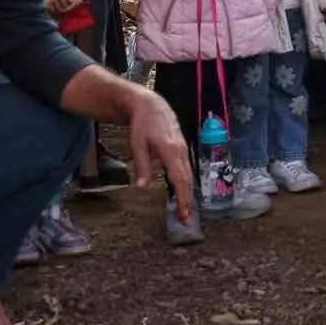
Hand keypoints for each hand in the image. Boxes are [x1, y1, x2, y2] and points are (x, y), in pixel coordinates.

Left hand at [118, 84, 194, 217]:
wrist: (151, 105)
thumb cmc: (142, 124)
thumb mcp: (137, 146)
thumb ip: (142, 167)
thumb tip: (140, 188)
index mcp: (170, 151)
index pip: (179, 179)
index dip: (182, 198)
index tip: (183, 213)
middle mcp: (180, 151)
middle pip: (187, 180)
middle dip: (187, 200)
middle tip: (185, 219)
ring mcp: (183, 149)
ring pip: (188, 175)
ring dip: (187, 193)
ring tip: (185, 210)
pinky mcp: (181, 149)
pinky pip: (186, 169)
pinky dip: (185, 183)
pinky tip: (182, 191)